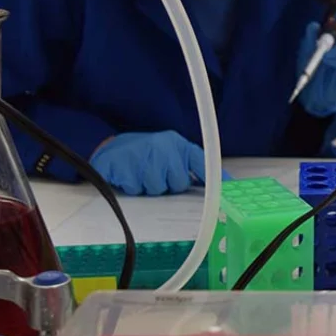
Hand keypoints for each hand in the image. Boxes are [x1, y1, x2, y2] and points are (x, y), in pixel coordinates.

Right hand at [89, 130, 206, 195]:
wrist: (112, 149)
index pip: (201, 161)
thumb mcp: (170, 155)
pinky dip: (133, 188)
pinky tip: (130, 177)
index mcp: (178, 144)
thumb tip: (217, 186)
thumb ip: (190, 168)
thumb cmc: (146, 155)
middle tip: (158, 177)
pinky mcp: (125, 165)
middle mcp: (163, 146)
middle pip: (179, 182)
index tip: (223, 191)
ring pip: (157, 188)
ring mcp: (143, 154)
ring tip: (143, 176)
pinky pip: (136, 189)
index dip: (214, 178)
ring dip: (150, 188)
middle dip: (170, 186)